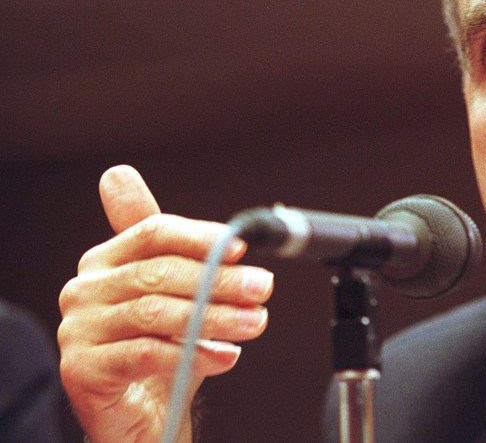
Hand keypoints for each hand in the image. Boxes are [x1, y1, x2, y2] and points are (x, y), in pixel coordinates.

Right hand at [58, 166, 273, 442]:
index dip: (200, 237)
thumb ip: (186, 255)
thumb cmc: (161, 348)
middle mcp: (83, 290)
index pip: (153, 232)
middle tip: (262, 287)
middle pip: (159, 273)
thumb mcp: (176, 295)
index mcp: (105, 261)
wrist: (139, 413)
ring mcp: (78, 329)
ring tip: (254, 322)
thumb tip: (207, 216)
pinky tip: (226, 356)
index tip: (241, 247)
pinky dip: (192, 354)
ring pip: (155, 313)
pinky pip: (145, 354)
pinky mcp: (81, 369)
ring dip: (214, 317)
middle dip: (218, 280)